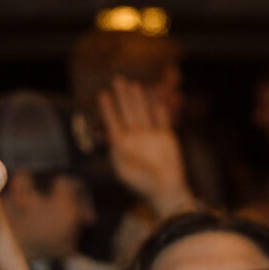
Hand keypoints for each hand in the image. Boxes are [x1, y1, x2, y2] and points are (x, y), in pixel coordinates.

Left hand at [97, 79, 195, 214]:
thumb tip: (113, 139)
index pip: (112, 123)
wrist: (166, 190)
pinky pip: (162, 120)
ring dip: (138, 99)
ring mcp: (150, 136)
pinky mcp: (165, 137)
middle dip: (122, 97)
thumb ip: (119, 155)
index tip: (102, 95)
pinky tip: (157, 99)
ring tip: (134, 84)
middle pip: (127, 113)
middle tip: (117, 79)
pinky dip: (160, 110)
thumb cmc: (142, 184)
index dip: (108, 109)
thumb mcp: (125, 172)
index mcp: (122, 145)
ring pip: (143, 113)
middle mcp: (134, 138)